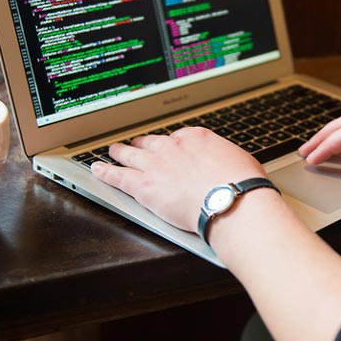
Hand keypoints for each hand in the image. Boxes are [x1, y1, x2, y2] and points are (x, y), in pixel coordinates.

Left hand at [90, 127, 266, 231]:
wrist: (232, 201)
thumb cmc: (242, 186)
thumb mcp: (240, 162)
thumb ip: (225, 161)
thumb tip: (229, 167)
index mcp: (197, 138)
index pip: (177, 138)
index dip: (171, 145)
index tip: (170, 150)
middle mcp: (174, 147)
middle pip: (151, 143)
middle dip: (142, 144)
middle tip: (135, 144)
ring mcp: (156, 165)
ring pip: (131, 155)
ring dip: (120, 153)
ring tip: (113, 151)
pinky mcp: (145, 186)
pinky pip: (118, 176)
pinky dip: (106, 172)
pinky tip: (98, 170)